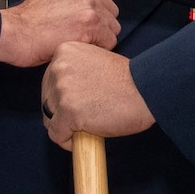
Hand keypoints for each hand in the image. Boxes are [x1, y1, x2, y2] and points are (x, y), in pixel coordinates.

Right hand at [0, 0, 118, 66]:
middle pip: (113, 10)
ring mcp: (89, 5)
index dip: (102, 5)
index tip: (90, 15)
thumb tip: (95, 3)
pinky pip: (109, 42)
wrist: (15, 33)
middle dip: (101, 23)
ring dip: (99, 36)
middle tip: (79, 30)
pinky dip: (97, 48)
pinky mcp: (90, 25)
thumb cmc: (30, 20)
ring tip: (77, 38)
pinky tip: (78, 45)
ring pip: (113, 27)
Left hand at [40, 42, 154, 147]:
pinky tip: (87, 135)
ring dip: (66, 127)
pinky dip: (69, 141)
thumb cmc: (128, 80)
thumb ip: (75, 71)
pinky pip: (57, 135)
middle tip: (85, 117)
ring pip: (50, 120)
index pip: (50, 82)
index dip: (63, 98)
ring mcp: (62, 90)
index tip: (80, 103)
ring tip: (87, 126)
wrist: (147, 90)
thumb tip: (62, 93)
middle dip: (62, 113)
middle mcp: (58, 67)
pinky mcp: (68, 111)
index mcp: (64, 51)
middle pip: (47, 101)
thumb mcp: (94, 61)